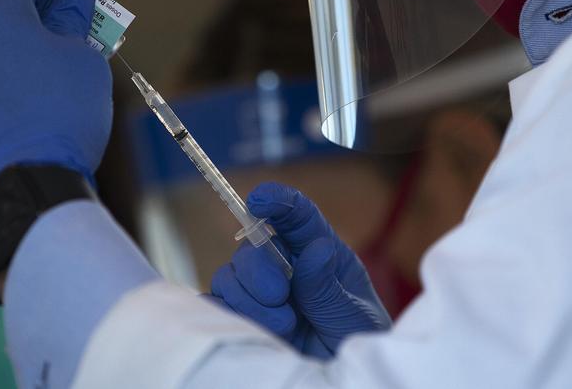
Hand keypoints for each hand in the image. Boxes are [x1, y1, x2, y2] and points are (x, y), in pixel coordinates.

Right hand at [210, 182, 390, 358]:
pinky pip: (215, 305)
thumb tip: (316, 250)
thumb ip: (328, 287)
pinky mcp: (243, 318)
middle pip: (252, 247)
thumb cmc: (356, 338)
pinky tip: (250, 328)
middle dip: (259, 269)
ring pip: (229, 276)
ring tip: (284, 326)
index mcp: (319, 252)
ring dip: (249, 301)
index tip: (260, 199)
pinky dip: (224, 313)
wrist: (340, 373)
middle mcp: (286, 265)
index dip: (277, 200)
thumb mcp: (353, 314)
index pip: (296, 216)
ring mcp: (261, 292)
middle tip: (280, 296)